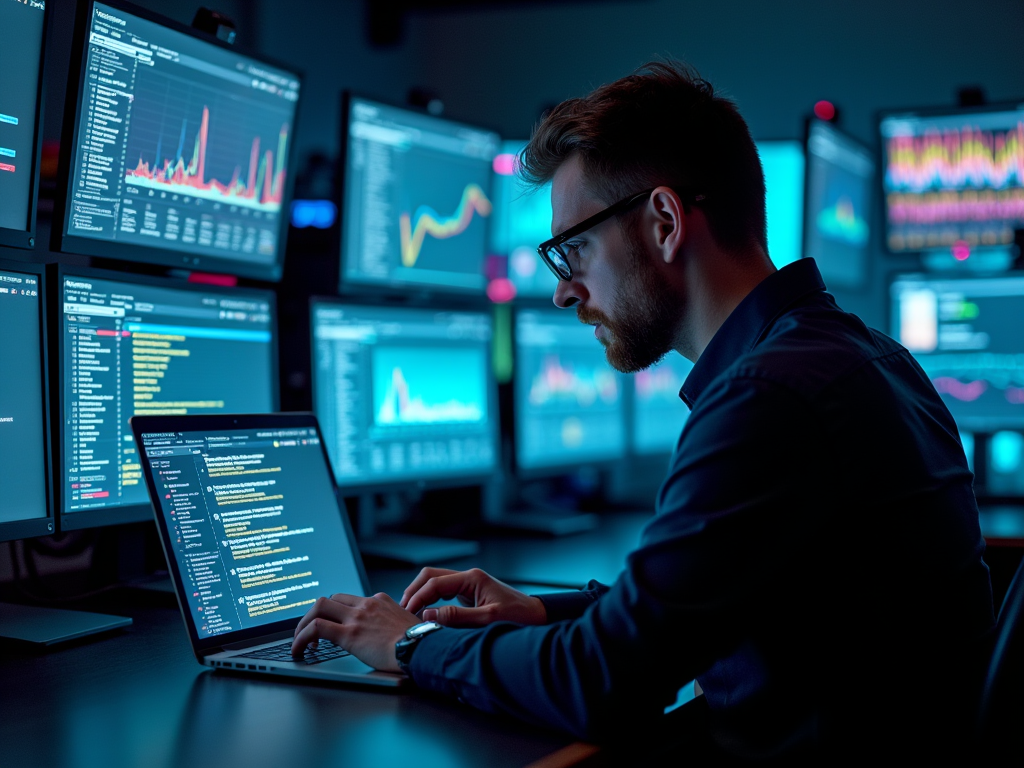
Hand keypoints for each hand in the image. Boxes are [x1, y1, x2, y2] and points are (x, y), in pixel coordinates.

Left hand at [291, 592, 417, 672]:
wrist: (423, 649)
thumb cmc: (420, 643)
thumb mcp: (408, 625)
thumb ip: (395, 623)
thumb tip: (393, 635)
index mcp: (381, 601)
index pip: (350, 599)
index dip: (337, 613)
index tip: (332, 626)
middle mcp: (366, 604)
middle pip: (331, 599)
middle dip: (315, 614)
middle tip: (309, 631)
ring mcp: (357, 617)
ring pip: (319, 607)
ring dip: (304, 623)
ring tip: (300, 641)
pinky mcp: (349, 634)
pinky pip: (316, 629)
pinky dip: (301, 637)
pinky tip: (298, 650)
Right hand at [400, 567, 547, 627]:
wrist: (536, 617)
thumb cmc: (518, 617)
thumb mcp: (487, 619)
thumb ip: (456, 617)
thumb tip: (428, 616)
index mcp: (472, 578)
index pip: (434, 582)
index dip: (418, 598)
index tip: (407, 613)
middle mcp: (468, 577)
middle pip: (431, 576)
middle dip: (414, 591)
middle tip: (402, 610)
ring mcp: (468, 584)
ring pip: (436, 582)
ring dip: (421, 595)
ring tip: (409, 613)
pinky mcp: (469, 594)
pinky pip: (444, 592)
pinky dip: (431, 600)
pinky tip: (425, 614)